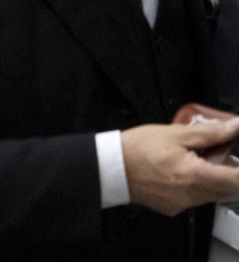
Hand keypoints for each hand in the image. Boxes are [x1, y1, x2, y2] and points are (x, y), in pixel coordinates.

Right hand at [122, 119, 238, 215]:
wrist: (110, 167)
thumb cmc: (136, 149)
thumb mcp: (174, 133)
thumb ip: (209, 133)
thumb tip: (233, 127)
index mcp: (195, 175)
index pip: (237, 180)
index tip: (236, 157)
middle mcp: (192, 194)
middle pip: (227, 188)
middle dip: (228, 172)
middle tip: (216, 154)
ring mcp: (183, 204)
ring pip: (212, 194)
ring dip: (212, 179)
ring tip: (195, 161)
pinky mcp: (173, 208)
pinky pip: (195, 199)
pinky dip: (196, 186)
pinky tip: (180, 172)